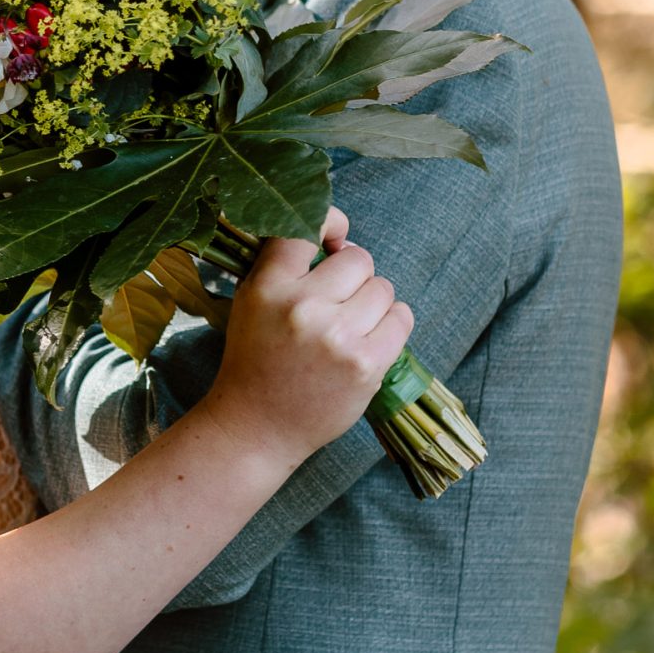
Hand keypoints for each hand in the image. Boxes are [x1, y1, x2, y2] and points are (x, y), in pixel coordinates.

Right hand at [203, 210, 413, 466]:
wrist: (257, 428)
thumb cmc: (256, 361)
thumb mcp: (252, 303)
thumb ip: (285, 266)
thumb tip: (340, 234)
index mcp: (268, 288)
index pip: (308, 229)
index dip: (330, 224)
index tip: (333, 240)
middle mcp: (303, 308)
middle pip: (358, 259)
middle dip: (354, 276)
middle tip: (338, 302)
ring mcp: (338, 337)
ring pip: (383, 288)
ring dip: (373, 303)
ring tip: (350, 326)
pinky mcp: (367, 364)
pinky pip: (402, 318)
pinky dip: (392, 324)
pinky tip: (371, 339)